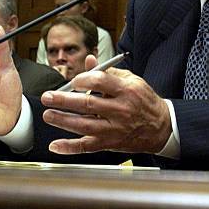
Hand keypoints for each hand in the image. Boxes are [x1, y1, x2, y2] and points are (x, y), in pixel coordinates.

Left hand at [41, 55, 171, 154]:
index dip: (83, 79)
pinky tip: (56, 145)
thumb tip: (89, 61)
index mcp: (126, 90)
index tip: (74, 81)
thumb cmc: (143, 101)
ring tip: (48, 114)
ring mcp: (114, 129)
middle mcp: (120, 110)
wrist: (160, 127)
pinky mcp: (109, 143)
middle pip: (88, 104)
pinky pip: (87, 147)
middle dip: (64, 100)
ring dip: (63, 120)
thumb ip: (108, 72)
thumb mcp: (131, 81)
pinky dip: (70, 147)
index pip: (100, 81)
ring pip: (84, 125)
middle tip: (48, 97)